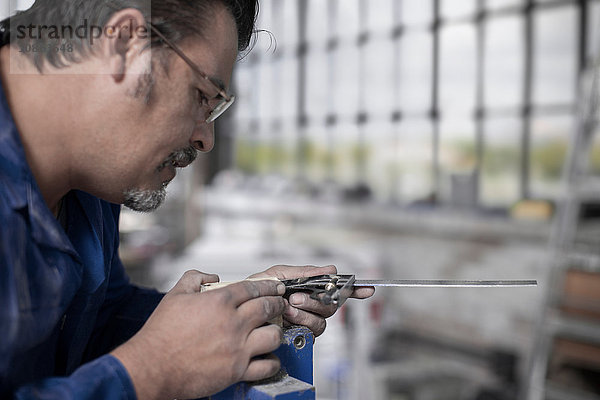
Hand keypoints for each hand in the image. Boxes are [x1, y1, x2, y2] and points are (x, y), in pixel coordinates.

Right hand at [111, 270, 286, 399]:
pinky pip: (266, 365)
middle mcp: (232, 323)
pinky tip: (268, 358)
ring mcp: (237, 348)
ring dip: (276, 331)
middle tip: (280, 304)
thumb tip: (211, 277)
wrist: (152, 366)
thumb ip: (194, 279)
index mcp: (219, 302)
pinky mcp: (237, 371)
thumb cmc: (161, 333)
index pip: (253, 288)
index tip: (275, 287)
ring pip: (273, 335)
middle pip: (268, 307)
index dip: (268, 286)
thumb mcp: (175, 296)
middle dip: (278, 303)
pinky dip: (272, 361)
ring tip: (273, 331)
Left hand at [249, 265, 374, 336]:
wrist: (241, 306)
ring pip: (324, 319)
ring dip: (306, 311)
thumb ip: (304, 272)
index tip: (368, 288)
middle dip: (316, 300)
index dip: (355, 290)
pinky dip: (301, 321)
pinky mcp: (302, 336)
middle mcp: (313, 306)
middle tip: (296, 297)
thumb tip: (331, 269)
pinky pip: (312, 331)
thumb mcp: (279, 274)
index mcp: (310, 289)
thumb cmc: (258, 289)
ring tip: (288, 306)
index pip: (337, 289)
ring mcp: (308, 321)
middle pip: (333, 304)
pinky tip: (288, 317)